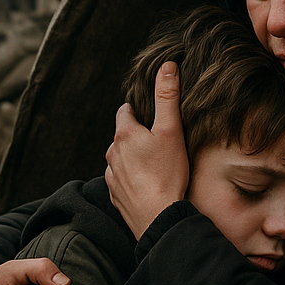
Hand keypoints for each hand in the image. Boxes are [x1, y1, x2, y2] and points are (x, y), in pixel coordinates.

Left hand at [105, 61, 189, 238]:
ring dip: (133, 158)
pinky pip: (122, 181)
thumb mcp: (171, 131)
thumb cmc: (167, 174)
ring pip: (121, 160)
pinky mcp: (116, 197)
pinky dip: (132, 179)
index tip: (151, 113)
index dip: (138, 109)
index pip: (126, 112)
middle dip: (137, 135)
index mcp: (124, 136)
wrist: (159, 218)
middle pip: (123, 137)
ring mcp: (112, 178)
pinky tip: (148, 184)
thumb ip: (167, 96)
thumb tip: (167, 66)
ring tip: (154, 164)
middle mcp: (112, 155)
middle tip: (158, 140)